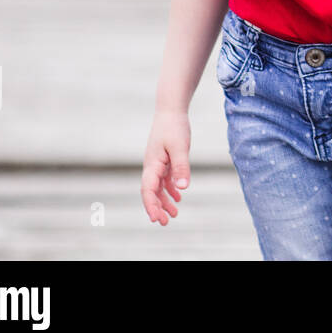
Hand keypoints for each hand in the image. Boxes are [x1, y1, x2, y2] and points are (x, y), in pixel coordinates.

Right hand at [141, 110, 191, 224]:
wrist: (171, 110)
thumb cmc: (174, 127)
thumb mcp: (180, 147)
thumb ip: (181, 167)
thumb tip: (183, 188)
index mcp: (152, 165)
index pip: (148, 190)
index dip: (151, 205)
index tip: (156, 219)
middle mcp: (152, 166)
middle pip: (151, 192)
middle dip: (157, 208)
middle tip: (165, 222)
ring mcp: (158, 163)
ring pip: (158, 187)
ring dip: (164, 201)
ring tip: (174, 214)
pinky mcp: (165, 159)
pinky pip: (165, 178)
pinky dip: (170, 189)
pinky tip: (179, 196)